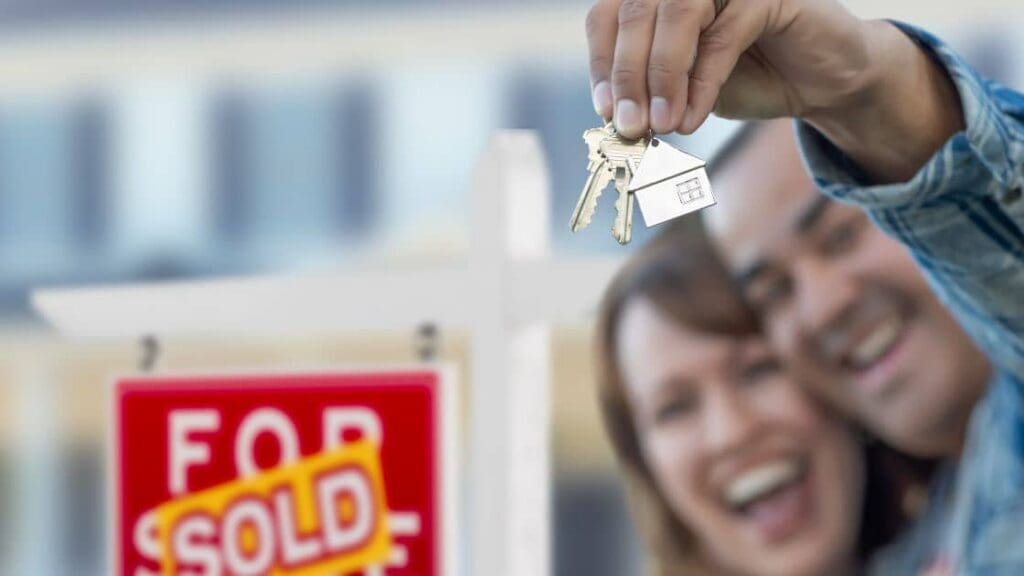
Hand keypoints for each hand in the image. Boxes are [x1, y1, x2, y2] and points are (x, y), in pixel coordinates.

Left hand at [586, 0, 878, 136]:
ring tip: (660, 123)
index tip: (605, 110)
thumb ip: (650, 91)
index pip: (609, 16)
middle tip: (630, 125)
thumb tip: (616, 115)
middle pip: (636, 12)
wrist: (819, 81)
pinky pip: (723, 34)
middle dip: (628, 75)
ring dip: (661, 74)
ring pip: (676, 13)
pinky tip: (692, 118)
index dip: (602, 62)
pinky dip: (702, 82)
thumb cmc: (748, 78)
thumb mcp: (684, 89)